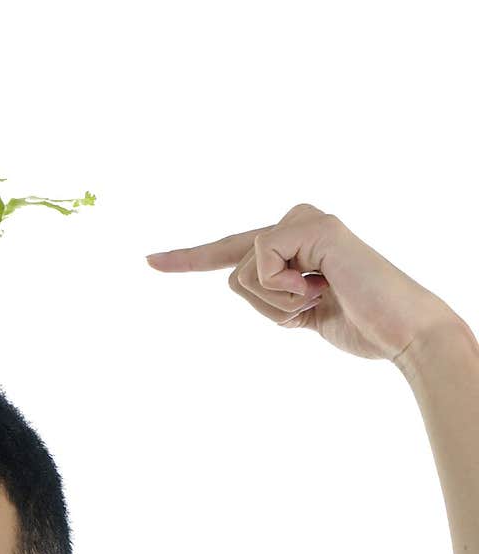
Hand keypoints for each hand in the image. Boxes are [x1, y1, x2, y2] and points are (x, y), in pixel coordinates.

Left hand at [146, 202, 459, 363]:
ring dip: (278, 304)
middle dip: (266, 305)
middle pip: (233, 271)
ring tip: (325, 298)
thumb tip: (239, 280)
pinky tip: (323, 287)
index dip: (189, 258)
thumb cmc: (363, 326)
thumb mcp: (303, 312)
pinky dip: (286, 291)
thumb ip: (274, 292)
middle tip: (318, 302)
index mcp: (294, 243)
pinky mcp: (311, 226)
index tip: (149, 261)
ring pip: (242, 273)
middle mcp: (298, 223)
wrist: (404, 333)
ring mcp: (305, 220)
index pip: (231, 252)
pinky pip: (261, 264)